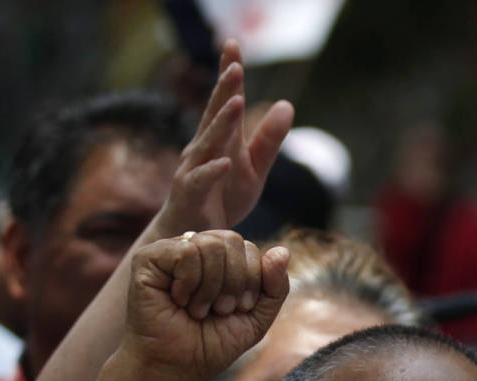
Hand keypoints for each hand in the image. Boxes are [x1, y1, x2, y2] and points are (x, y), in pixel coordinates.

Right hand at [121, 230, 289, 380]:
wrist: (175, 367)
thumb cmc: (212, 344)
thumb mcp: (257, 317)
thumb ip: (275, 285)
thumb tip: (283, 250)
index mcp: (220, 260)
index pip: (248, 247)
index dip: (251, 279)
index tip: (238, 309)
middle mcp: (195, 249)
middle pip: (232, 240)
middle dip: (234, 282)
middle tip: (219, 310)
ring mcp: (170, 251)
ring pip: (210, 244)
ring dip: (211, 287)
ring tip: (198, 309)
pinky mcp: (147, 258)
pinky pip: (185, 251)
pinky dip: (190, 282)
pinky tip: (179, 300)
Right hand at [159, 40, 294, 233]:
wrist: (196, 239)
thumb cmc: (224, 199)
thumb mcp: (255, 168)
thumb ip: (269, 139)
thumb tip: (287, 104)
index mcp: (220, 139)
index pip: (226, 101)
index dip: (229, 74)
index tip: (233, 44)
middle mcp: (203, 148)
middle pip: (214, 114)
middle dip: (224, 90)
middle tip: (235, 66)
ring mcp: (193, 169)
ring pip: (208, 143)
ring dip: (222, 123)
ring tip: (237, 102)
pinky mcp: (189, 194)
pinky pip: (202, 180)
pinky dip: (214, 171)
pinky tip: (226, 160)